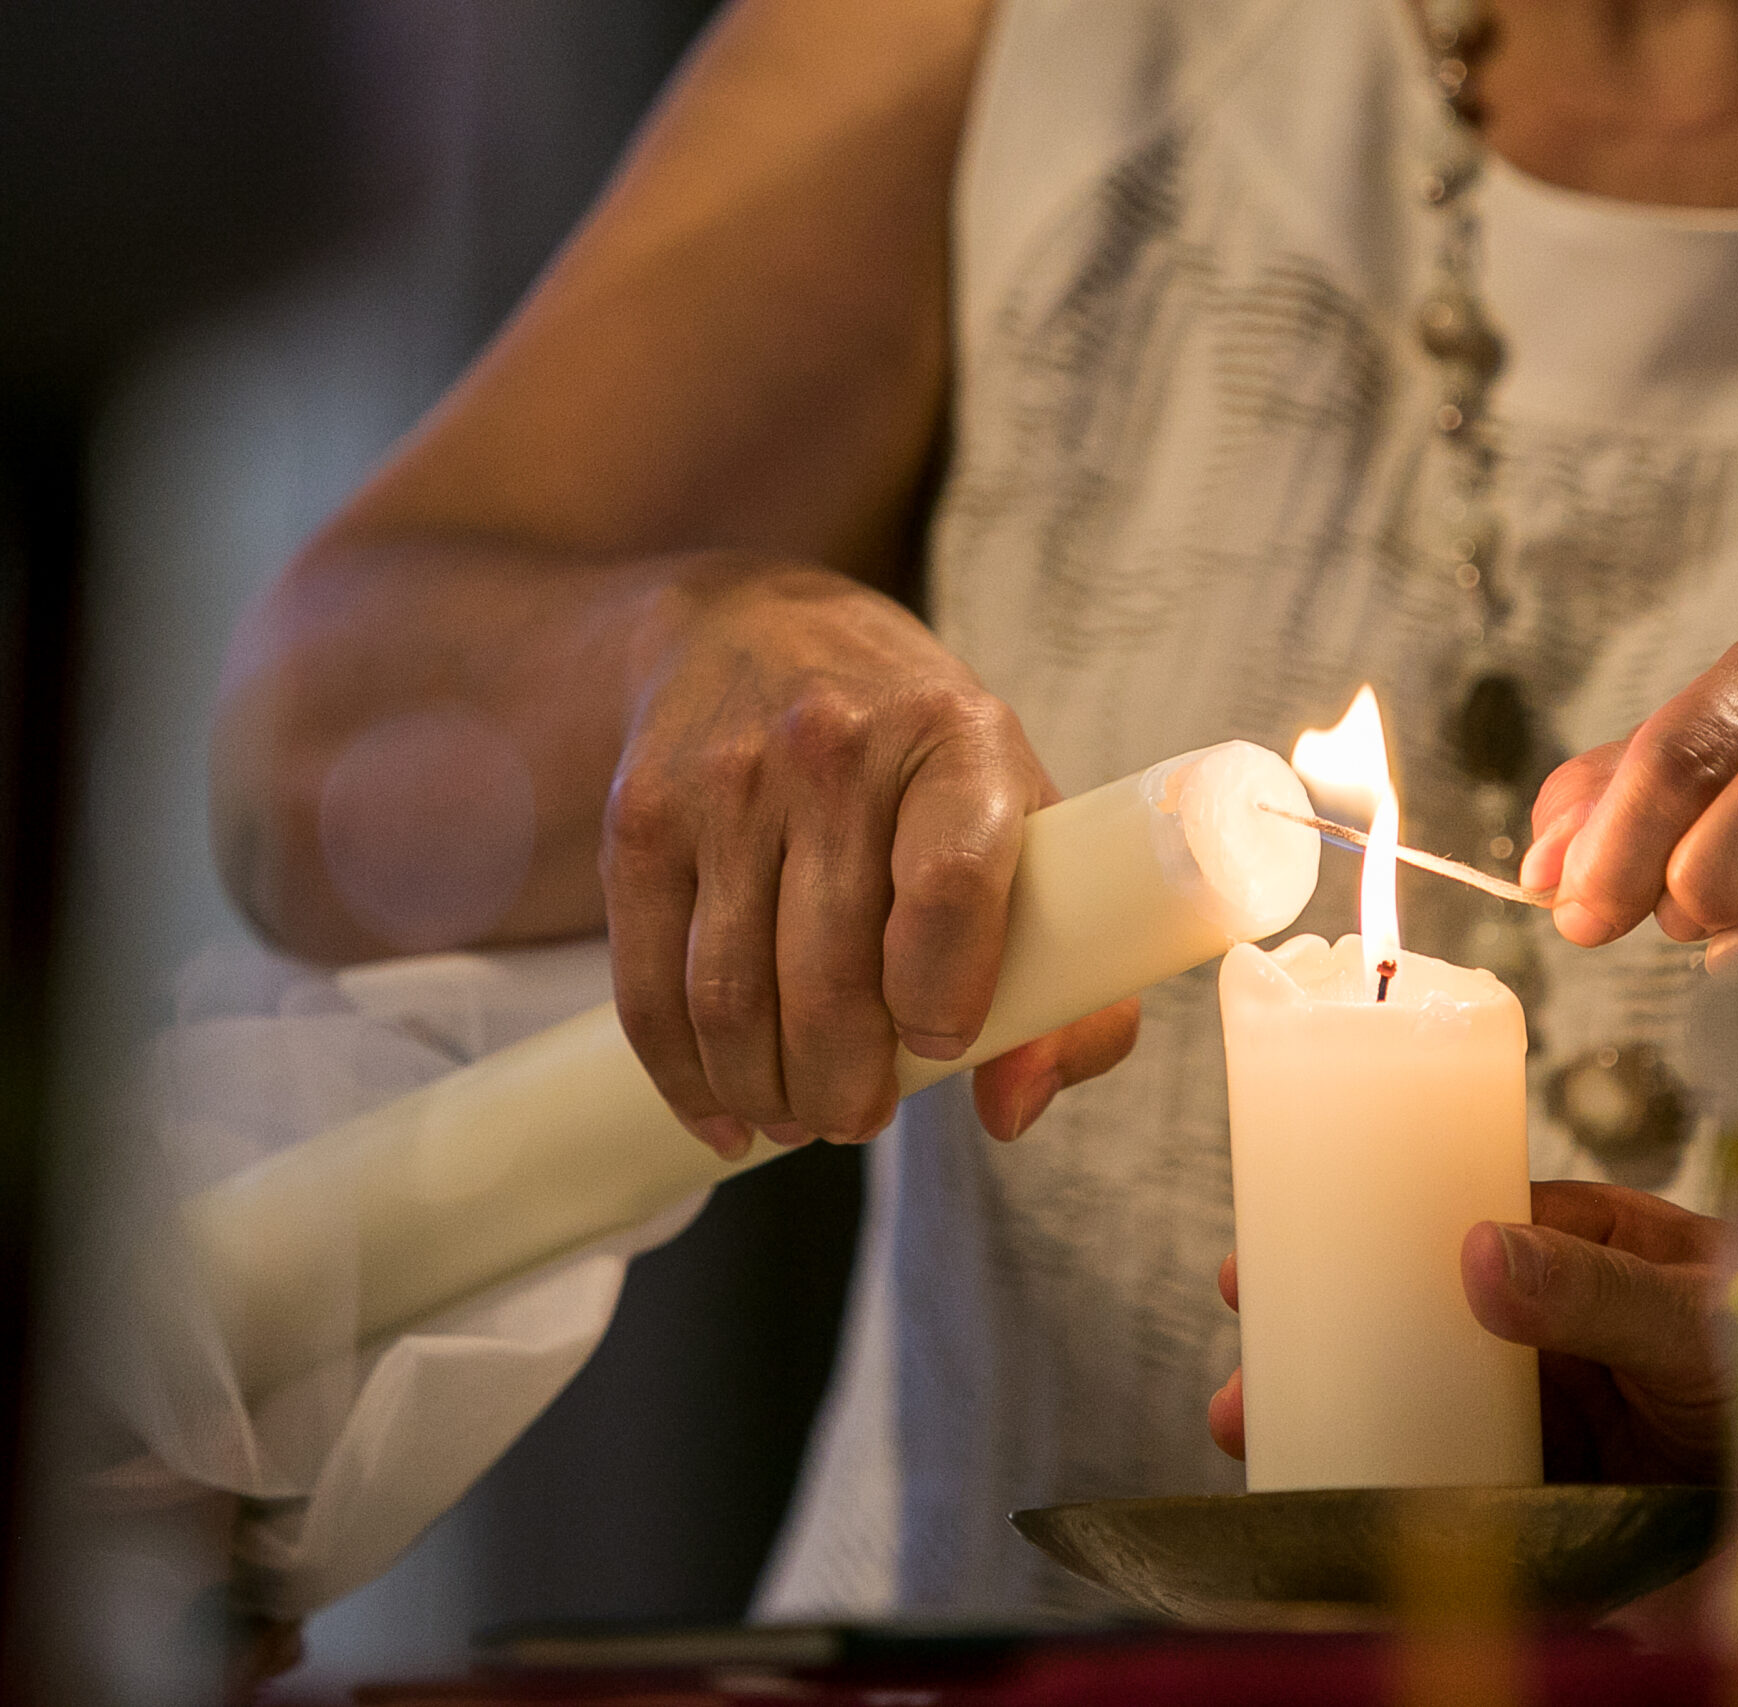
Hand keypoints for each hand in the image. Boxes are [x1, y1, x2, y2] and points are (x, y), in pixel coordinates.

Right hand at [603, 559, 1136, 1157]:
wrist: (758, 626)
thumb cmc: (921, 757)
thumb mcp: (1020, 818)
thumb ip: (1064, 978)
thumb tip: (1013, 1113)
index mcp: (957, 741)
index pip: (953, 879)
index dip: (946, 988)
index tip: (940, 1047)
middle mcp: (836, 748)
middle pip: (830, 969)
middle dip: (845, 1084)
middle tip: (859, 1117)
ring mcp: (727, 781)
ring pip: (731, 993)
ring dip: (766, 1090)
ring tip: (799, 1118)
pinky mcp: (642, 818)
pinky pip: (650, 983)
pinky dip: (684, 1074)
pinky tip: (720, 1111)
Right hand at [1209, 1180, 1726, 1483]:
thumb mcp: (1695, 1309)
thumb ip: (1595, 1288)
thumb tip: (1474, 1251)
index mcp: (1588, 1244)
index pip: (1458, 1216)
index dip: (1366, 1228)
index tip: (1280, 1241)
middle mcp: (1560, 1320)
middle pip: (1423, 1315)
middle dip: (1330, 1332)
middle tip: (1242, 1356)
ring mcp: (1561, 1405)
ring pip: (1430, 1397)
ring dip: (1345, 1410)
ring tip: (1256, 1434)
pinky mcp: (1568, 1486)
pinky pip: (1468, 1477)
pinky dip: (1399, 1483)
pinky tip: (1336, 1497)